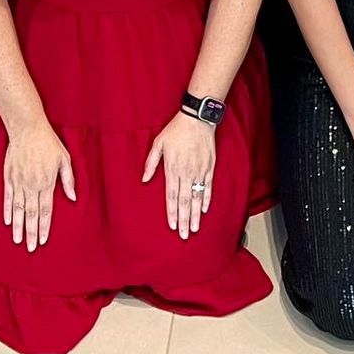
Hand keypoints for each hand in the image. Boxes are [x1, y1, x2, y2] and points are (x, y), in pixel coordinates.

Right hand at [2, 114, 74, 250]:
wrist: (27, 128)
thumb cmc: (49, 142)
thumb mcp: (65, 159)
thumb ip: (68, 180)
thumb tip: (73, 198)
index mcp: (47, 182)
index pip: (46, 210)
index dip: (45, 227)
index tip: (43, 240)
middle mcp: (32, 185)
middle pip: (32, 214)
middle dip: (32, 233)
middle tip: (31, 249)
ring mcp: (19, 182)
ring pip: (19, 209)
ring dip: (19, 226)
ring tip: (18, 241)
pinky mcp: (9, 177)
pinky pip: (8, 198)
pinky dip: (8, 211)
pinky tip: (8, 222)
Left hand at [142, 112, 216, 239]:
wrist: (197, 118)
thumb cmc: (175, 130)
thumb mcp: (158, 143)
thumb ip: (151, 163)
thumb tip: (144, 179)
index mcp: (172, 168)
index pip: (171, 196)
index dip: (171, 213)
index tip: (171, 226)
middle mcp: (186, 172)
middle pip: (184, 201)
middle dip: (183, 220)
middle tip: (184, 235)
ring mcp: (199, 170)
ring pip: (197, 197)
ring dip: (195, 214)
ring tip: (194, 228)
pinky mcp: (209, 166)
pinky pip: (208, 186)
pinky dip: (206, 199)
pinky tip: (204, 210)